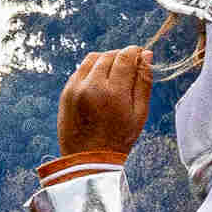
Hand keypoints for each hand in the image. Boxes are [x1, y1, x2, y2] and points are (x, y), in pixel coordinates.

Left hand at [54, 46, 153, 166]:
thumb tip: (146, 55)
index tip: (140, 54)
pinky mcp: (66, 92)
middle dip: (121, 56)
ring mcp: (75, 88)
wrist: (88, 159)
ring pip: (92, 59)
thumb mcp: (140, 113)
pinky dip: (92, 69)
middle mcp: (91, 86)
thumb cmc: (119, 138)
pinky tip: (101, 82)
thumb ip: (143, 82)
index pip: (124, 57)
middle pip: (108, 55)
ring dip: (105, 59)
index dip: (134, 52)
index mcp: (113, 92)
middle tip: (130, 66)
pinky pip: (80, 70)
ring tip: (115, 73)